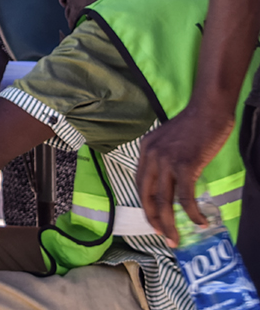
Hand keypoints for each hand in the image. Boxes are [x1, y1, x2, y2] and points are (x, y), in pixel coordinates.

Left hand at [136, 105, 234, 245]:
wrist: (208, 110)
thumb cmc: (194, 125)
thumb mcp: (170, 141)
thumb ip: (166, 158)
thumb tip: (172, 182)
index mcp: (145, 150)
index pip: (140, 184)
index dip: (146, 205)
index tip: (154, 220)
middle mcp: (150, 156)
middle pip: (146, 196)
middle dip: (154, 220)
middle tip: (163, 236)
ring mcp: (166, 161)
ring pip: (163, 201)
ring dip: (169, 224)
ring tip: (176, 239)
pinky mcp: (185, 165)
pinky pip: (185, 197)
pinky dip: (192, 213)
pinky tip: (200, 222)